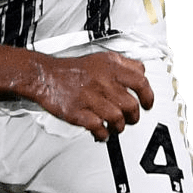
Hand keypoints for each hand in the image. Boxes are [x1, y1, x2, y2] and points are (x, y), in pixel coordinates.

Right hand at [33, 51, 153, 141]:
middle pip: (131, 105)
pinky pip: (98, 128)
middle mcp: (102, 81)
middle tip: (130, 119)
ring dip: (118, 127)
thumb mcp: (101, 58)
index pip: (140, 81)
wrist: (44, 76)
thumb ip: (123, 64)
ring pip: (117, 119)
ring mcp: (90, 98)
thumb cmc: (72, 70)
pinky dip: (102, 134)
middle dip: (133, 117)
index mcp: (110, 67)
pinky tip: (101, 132)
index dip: (148, 95)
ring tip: (114, 126)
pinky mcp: (78, 112)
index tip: (147, 103)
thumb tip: (142, 71)